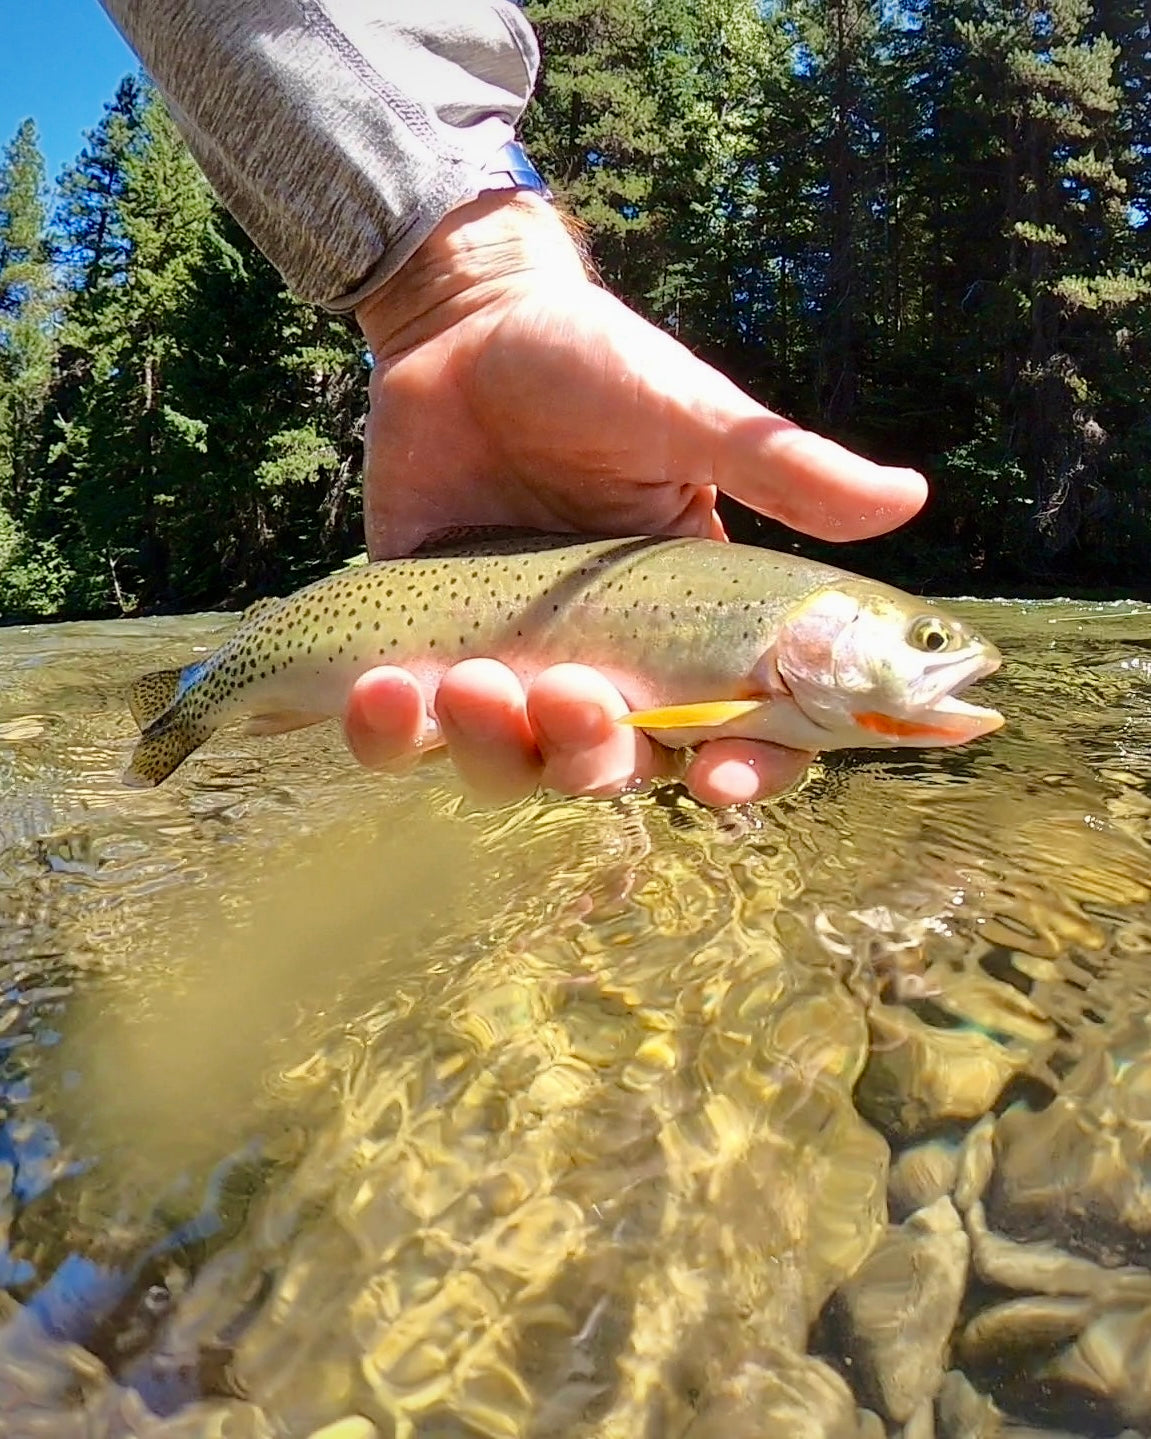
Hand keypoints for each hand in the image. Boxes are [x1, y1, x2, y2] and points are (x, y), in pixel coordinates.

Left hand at [348, 193, 926, 805]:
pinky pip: (403, 735)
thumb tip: (910, 499)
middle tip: (573, 694)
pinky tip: (385, 691)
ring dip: (492, 750)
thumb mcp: (689, 415)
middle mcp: (604, 664)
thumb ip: (784, 468)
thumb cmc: (589, 365)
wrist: (462, 326)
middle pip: (614, 769)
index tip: (718, 778)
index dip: (741, 770)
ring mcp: (507, 667)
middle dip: (595, 756)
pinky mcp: (418, 653)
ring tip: (468, 683)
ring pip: (509, 768)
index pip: (737, 730)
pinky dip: (390, 734)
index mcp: (689, 627)